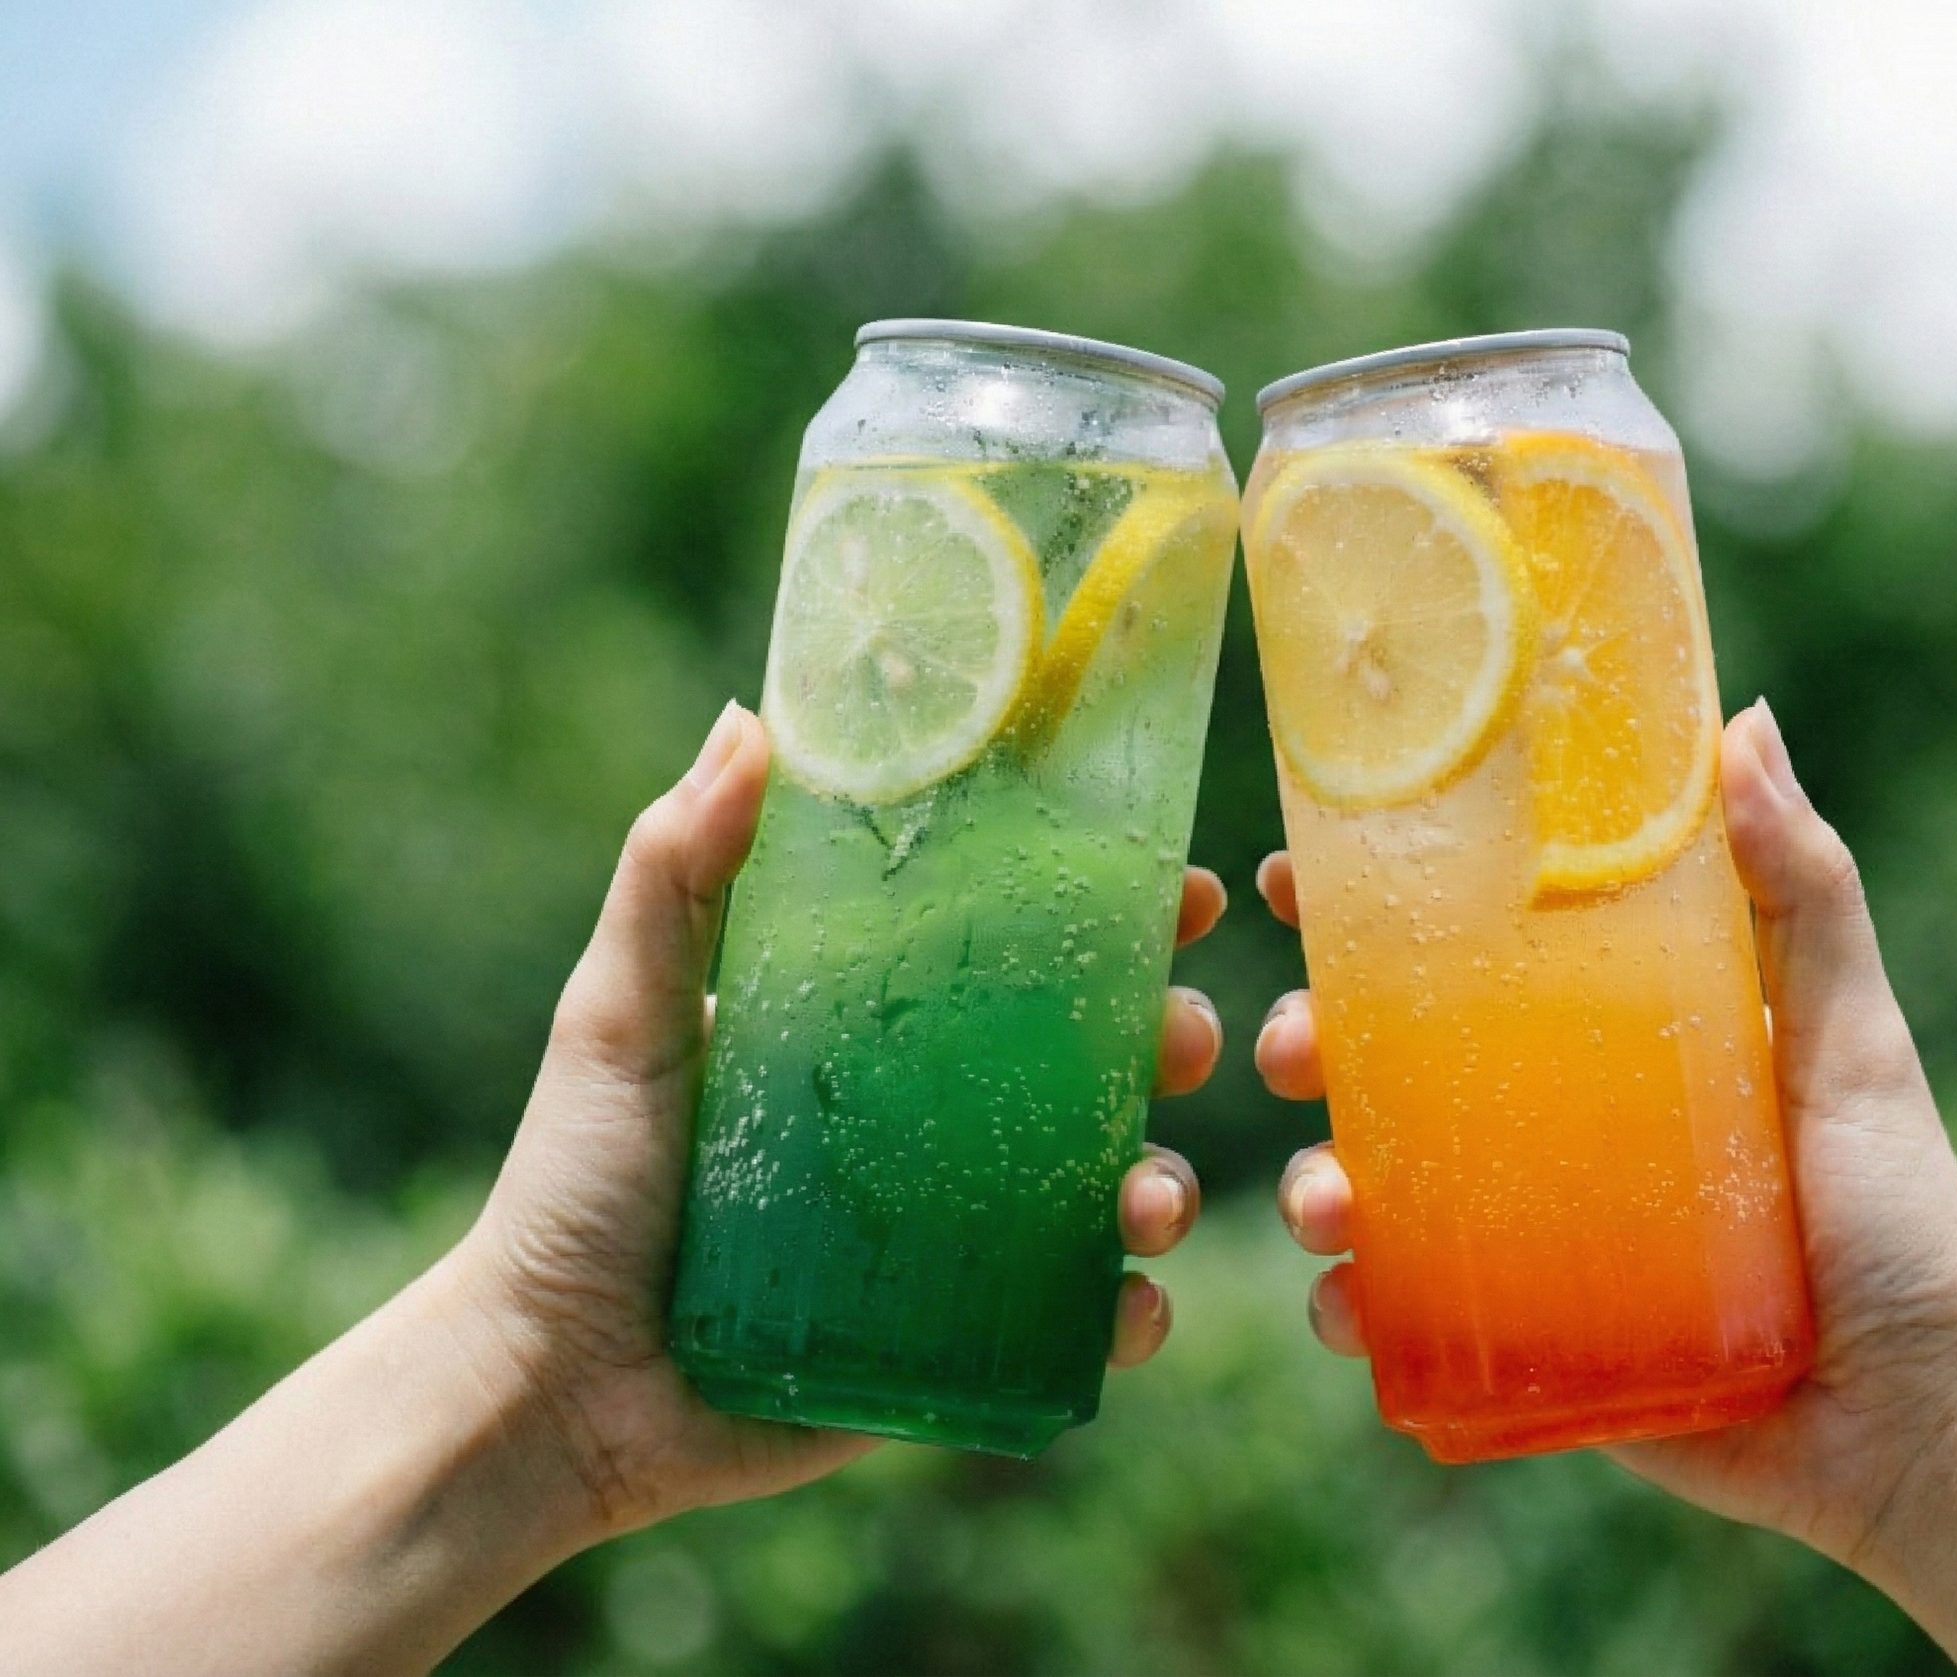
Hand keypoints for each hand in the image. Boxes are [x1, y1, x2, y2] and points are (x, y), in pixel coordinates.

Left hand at [452, 701, 1223, 1539]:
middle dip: (1170, 1039)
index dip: (1112, 911)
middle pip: (1094, 1063)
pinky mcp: (956, 1345)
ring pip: (1105, 1190)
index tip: (1178, 883)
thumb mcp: (621, 1012)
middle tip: (1188, 1037)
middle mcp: (932, 1122)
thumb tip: (753, 719)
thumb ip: (676, 872)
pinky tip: (1132, 1306)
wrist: (549, 1386)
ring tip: (1151, 1197)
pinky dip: (1127, 1315)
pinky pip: (1073, 1326)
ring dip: (1163, 1182)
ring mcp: (955, 1237)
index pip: (1018, 949)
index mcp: (874, 1029)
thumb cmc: (576, 1184)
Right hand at [1260, 699, 1956, 1566]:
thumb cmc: (1902, 1220)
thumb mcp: (1851, 1041)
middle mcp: (1558, 1125)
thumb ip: (1805, 893)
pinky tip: (1345, 1298)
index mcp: (1617, 1034)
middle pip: (1392, 1062)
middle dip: (1310, 1042)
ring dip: (1314, 1179)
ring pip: (1377, 1187)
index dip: (1375, 905)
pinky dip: (1354, 1304)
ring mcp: (1532, 1237)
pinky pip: (1408, 1318)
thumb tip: (1741, 724)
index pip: (1473, 945)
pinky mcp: (1527, 1345)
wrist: (1919, 1427)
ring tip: (1323, 1197)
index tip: (1297, 870)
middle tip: (1288, 1047)